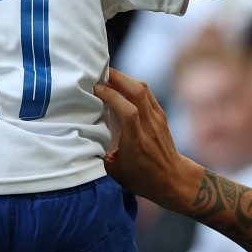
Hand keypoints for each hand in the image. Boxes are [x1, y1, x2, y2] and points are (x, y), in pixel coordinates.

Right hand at [94, 68, 194, 206]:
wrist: (173, 179)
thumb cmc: (142, 178)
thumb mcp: (115, 171)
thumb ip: (98, 153)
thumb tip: (78, 138)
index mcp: (136, 142)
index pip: (127, 111)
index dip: (110, 96)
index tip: (94, 89)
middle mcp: (148, 126)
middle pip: (137, 92)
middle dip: (116, 77)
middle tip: (98, 72)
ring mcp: (157, 119)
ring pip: (143, 88)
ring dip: (123, 78)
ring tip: (106, 75)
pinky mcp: (160, 114)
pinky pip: (146, 92)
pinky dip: (131, 84)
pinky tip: (120, 84)